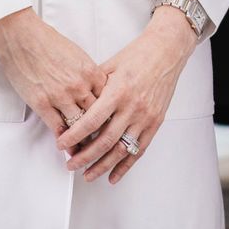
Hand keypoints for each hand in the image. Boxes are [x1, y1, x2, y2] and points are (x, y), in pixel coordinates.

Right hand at [0, 8, 104, 137]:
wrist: (23, 36)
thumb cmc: (48, 41)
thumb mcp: (77, 55)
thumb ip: (88, 73)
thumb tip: (94, 87)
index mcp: (91, 72)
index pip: (108, 99)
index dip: (111, 113)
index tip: (112, 123)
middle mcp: (79, 86)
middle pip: (97, 115)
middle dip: (101, 130)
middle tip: (103, 142)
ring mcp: (61, 96)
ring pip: (79, 125)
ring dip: (83, 140)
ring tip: (86, 150)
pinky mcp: (42, 103)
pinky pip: (58, 127)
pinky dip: (64, 139)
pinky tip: (66, 146)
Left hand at [57, 8, 197, 182]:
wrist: (166, 52)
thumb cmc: (137, 55)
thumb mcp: (110, 66)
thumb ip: (93, 87)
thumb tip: (74, 104)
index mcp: (118, 91)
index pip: (92, 121)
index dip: (74, 136)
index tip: (61, 144)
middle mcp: (132, 107)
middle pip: (105, 141)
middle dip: (85, 157)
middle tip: (70, 165)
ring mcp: (146, 117)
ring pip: (121, 150)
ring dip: (103, 166)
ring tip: (88, 175)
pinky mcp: (155, 122)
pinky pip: (139, 150)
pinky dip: (125, 166)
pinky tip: (113, 176)